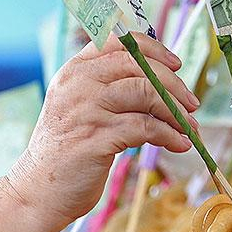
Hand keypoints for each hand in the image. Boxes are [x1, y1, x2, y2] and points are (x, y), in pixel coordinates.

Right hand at [6, 35, 199, 228]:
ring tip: (189, 127)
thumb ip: (108, 88)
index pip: (118, 42)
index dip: (152, 49)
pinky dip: (169, 135)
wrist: (39, 189)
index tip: (175, 64)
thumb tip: (161, 80)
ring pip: (146, 94)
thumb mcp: (79, 107)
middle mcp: (77, 85)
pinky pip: (145, 128)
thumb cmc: (66, 149)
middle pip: (138, 66)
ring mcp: (85, 111)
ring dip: (176, 111)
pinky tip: (179, 144)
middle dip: (173, 83)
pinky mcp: (96, 139)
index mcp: (73, 71)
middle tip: (192, 103)